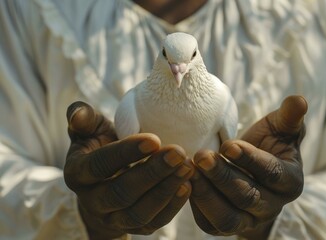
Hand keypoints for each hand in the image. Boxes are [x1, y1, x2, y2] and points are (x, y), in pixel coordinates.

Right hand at [64, 101, 193, 238]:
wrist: (102, 183)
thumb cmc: (100, 147)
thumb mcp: (89, 131)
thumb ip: (84, 119)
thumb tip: (77, 114)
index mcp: (78, 173)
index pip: (99, 165)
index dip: (126, 153)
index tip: (154, 139)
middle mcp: (92, 201)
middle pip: (121, 193)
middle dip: (152, 173)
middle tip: (178, 153)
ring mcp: (112, 218)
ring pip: (138, 212)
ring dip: (165, 190)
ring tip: (186, 168)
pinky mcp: (133, 227)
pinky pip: (153, 223)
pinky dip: (172, 206)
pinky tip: (187, 185)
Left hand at [190, 96, 306, 238]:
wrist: (250, 168)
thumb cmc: (266, 144)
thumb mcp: (279, 129)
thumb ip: (288, 117)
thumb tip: (299, 100)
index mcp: (289, 181)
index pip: (271, 173)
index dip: (249, 160)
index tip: (228, 145)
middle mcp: (271, 206)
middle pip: (247, 197)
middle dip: (222, 176)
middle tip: (201, 156)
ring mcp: (248, 220)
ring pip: (228, 217)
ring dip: (206, 194)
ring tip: (189, 170)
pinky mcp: (225, 225)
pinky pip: (210, 223)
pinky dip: (196, 206)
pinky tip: (184, 183)